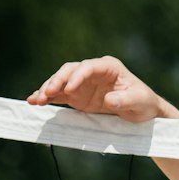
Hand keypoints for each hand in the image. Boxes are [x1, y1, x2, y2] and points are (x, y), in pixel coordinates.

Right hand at [28, 56, 170, 122]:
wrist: (143, 113)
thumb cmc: (144, 103)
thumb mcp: (140, 102)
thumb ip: (125, 100)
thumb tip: (108, 101)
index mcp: (108, 66)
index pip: (89, 67)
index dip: (78, 76)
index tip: (70, 88)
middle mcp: (92, 72)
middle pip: (70, 71)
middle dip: (57, 81)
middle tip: (48, 93)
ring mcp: (82, 83)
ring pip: (61, 82)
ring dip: (47, 90)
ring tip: (36, 100)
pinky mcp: (77, 96)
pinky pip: (59, 95)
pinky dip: (47, 98)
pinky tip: (35, 102)